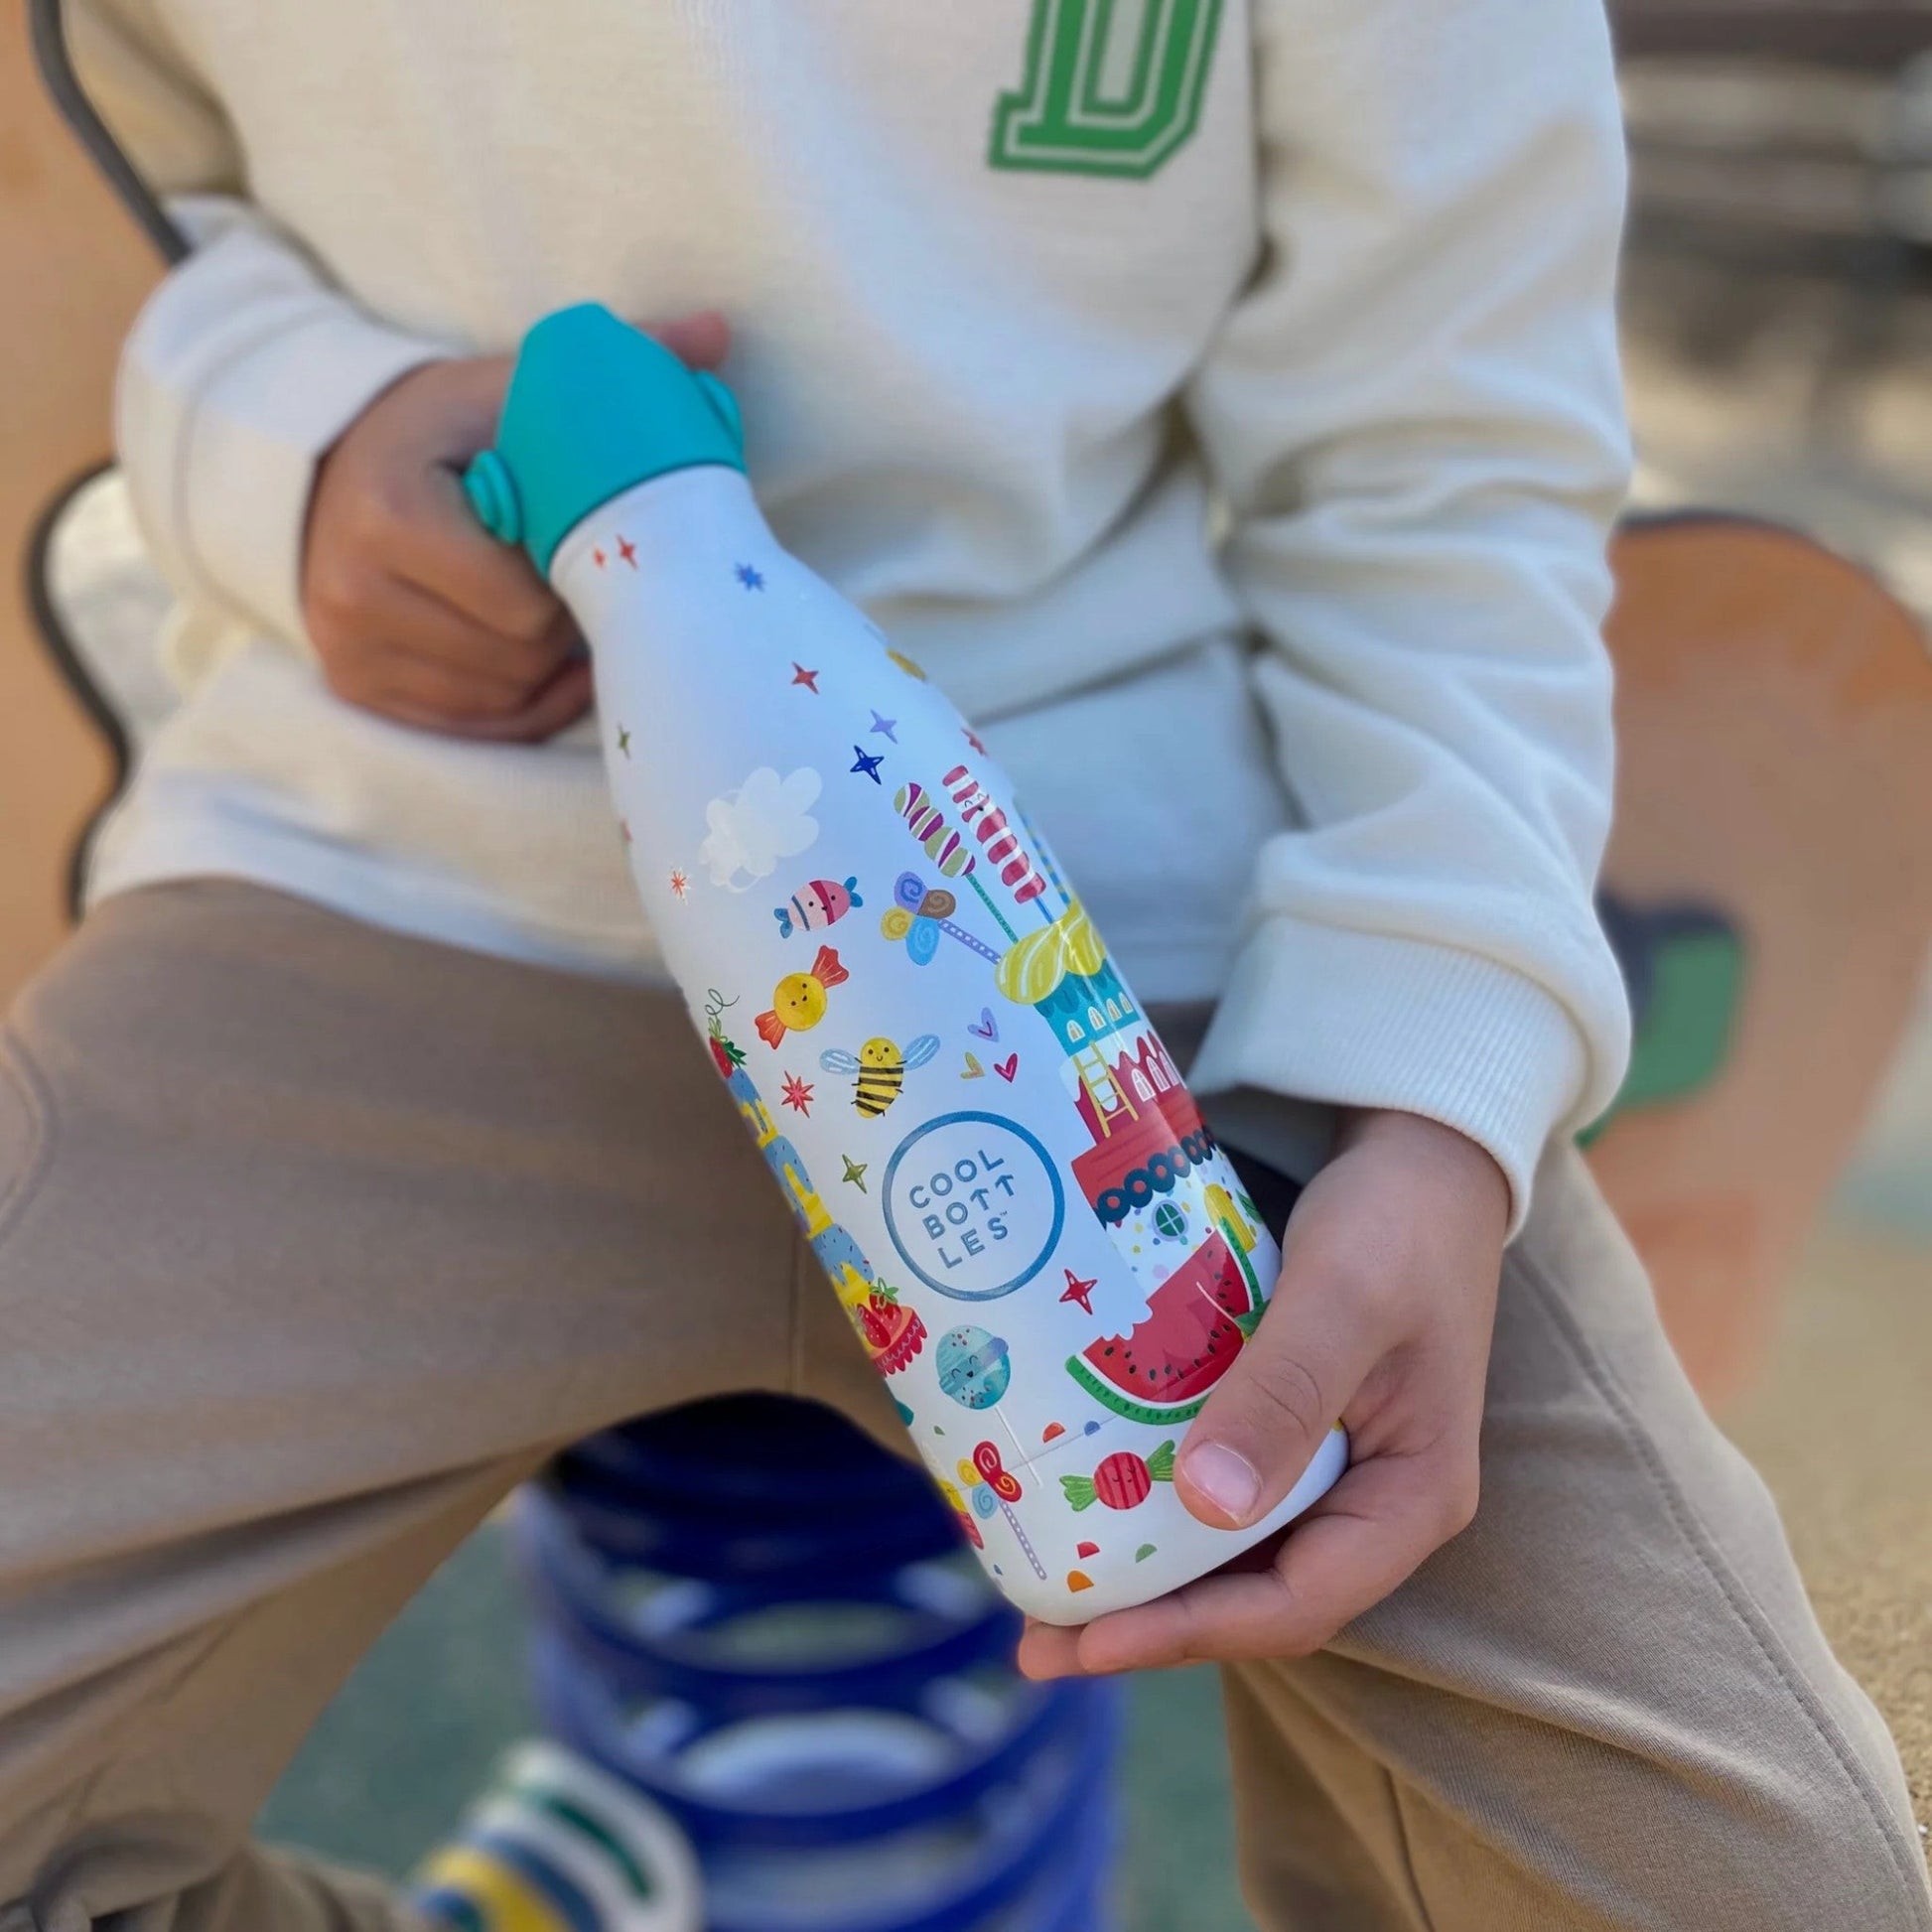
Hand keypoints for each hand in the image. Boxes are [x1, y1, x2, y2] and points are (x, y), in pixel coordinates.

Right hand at [301, 311, 730, 740]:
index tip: (576, 540)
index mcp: (387, 512)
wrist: (337, 462)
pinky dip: (520, 699)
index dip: (575, 580)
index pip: (526, 607)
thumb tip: (716, 333)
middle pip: (517, 659)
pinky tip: (536, 654)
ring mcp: (345, 647)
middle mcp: (348, 590)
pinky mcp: (355, 686)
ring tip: (546, 604)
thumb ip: (618, 361)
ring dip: (545, 665)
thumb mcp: (514, 386)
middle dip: (563, 625)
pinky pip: (476, 725)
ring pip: (502, 698)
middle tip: (569, 576)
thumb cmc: (449, 429)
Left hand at [1019, 1108, 1508, 1676]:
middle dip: (1149, 1626)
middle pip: (1256, 1597)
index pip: (1297, 1603)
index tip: (1090, 1640)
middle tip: (1035, 1639)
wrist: (1421, 1155)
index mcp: (1413, 1499)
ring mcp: (1335, 1470)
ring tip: (1042, 1588)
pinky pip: (1222, 1493)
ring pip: (1234, 1553)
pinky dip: (1158, 1511)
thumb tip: (1208, 1505)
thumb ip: (1285, 1392)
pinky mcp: (1294, 1429)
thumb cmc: (1394, 1221)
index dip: (1191, 1634)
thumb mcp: (1344, 1297)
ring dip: (1146, 1579)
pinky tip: (1088, 1500)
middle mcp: (1375, 1505)